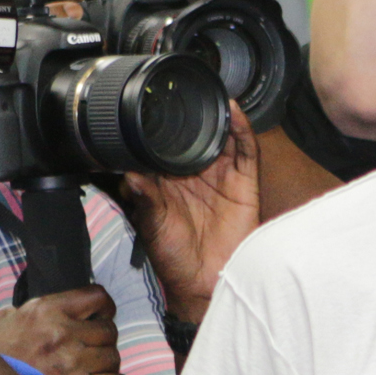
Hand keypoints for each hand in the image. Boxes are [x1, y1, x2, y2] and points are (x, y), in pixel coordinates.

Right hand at [0, 286, 126, 374]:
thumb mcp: (5, 322)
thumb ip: (27, 312)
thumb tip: (34, 310)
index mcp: (46, 311)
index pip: (97, 297)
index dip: (104, 307)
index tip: (102, 315)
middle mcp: (62, 333)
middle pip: (109, 331)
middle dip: (105, 339)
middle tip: (95, 347)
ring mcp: (72, 362)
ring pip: (113, 357)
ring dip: (108, 363)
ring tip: (96, 367)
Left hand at [119, 103, 260, 323]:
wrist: (205, 283)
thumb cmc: (174, 258)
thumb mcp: (152, 224)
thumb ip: (144, 197)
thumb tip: (129, 174)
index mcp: (168, 180)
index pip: (164, 144)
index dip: (159, 125)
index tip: (150, 104)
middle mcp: (195, 175)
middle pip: (194, 135)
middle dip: (191, 114)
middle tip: (182, 91)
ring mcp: (220, 177)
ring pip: (220, 138)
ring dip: (217, 116)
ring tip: (210, 94)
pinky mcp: (244, 184)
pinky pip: (245, 152)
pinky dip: (242, 130)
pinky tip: (233, 113)